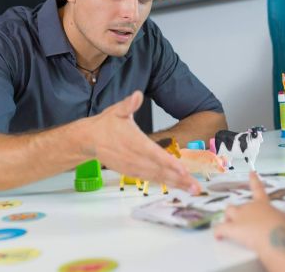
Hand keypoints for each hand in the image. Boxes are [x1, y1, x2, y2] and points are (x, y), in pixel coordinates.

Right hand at [82, 90, 200, 194]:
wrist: (89, 140)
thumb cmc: (105, 125)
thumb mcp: (116, 111)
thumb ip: (128, 104)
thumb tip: (137, 95)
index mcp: (134, 142)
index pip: (155, 154)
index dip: (169, 164)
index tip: (182, 170)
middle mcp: (135, 158)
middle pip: (160, 170)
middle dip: (179, 179)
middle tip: (195, 187)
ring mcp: (133, 167)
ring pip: (157, 177)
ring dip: (175, 184)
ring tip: (191, 189)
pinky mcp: (131, 172)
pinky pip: (150, 179)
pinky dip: (164, 183)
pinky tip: (177, 186)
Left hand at [214, 172, 284, 251]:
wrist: (275, 238)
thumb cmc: (283, 228)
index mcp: (263, 204)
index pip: (258, 189)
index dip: (254, 180)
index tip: (251, 172)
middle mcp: (249, 207)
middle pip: (238, 206)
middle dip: (238, 214)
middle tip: (243, 223)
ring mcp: (239, 217)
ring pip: (228, 213)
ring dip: (227, 219)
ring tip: (228, 225)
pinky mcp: (231, 229)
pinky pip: (220, 229)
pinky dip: (218, 233)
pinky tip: (218, 236)